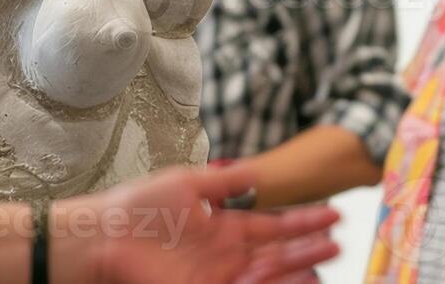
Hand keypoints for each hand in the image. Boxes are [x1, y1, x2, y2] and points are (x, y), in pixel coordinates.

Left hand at [51, 163, 339, 283]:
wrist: (105, 235)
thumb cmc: (138, 207)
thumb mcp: (187, 184)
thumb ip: (224, 183)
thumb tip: (254, 172)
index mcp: (223, 227)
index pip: (272, 225)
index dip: (302, 221)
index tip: (331, 213)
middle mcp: (226, 254)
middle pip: (277, 252)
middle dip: (308, 247)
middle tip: (339, 241)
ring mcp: (218, 275)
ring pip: (268, 273)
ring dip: (297, 266)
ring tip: (327, 257)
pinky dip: (272, 282)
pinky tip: (293, 276)